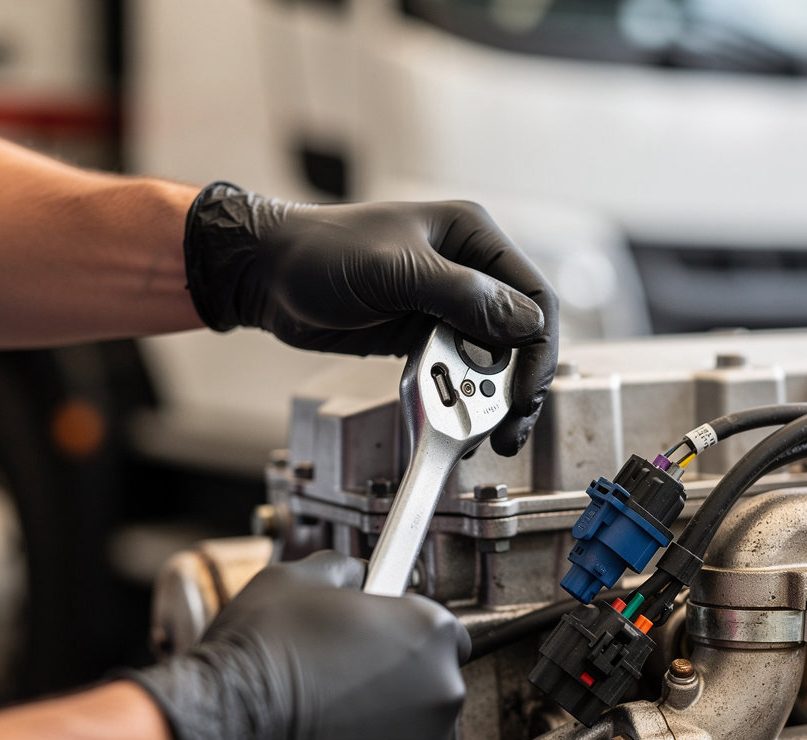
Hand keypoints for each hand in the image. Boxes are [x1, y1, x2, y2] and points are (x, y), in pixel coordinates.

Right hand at [130, 552, 467, 739]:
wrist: (220, 734)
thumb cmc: (257, 656)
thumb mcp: (296, 580)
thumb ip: (342, 572)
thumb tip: (354, 573)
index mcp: (429, 632)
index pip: (441, 634)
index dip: (404, 640)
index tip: (379, 647)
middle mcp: (443, 691)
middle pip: (430, 687)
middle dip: (394, 688)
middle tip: (342, 688)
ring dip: (384, 735)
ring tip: (328, 727)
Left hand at [184, 184, 558, 455]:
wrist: (267, 275)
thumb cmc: (322, 253)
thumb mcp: (396, 272)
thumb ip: (464, 297)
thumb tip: (529, 326)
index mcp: (472, 237)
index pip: (534, 296)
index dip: (538, 349)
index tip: (525, 393)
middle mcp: (470, 270)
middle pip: (520, 336)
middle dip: (518, 385)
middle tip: (510, 428)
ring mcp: (449, 305)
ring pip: (492, 360)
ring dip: (490, 398)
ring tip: (484, 435)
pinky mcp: (426, 334)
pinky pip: (458, 371)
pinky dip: (460, 398)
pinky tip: (457, 423)